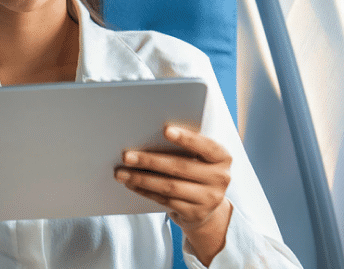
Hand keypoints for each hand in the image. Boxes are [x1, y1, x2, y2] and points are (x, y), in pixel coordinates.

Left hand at [114, 124, 233, 263]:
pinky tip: (131, 184)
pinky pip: (165, 201)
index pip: (206, 146)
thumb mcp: (200, 158)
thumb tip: (148, 134)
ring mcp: (209, 199)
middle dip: (150, 161)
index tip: (165, 130)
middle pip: (180, 167)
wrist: (207, 207)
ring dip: (141, 179)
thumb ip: (185, 147)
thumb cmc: (197, 171)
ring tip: (121, 173)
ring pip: (169, 187)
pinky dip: (145, 191)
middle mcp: (220, 178)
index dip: (186, 138)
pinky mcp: (195, 214)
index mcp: (223, 158)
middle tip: (126, 156)